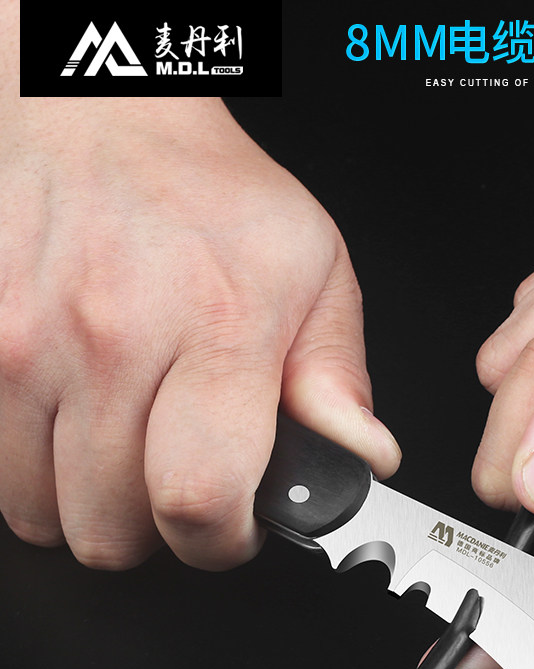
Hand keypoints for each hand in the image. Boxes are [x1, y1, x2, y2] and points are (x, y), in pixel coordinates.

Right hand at [0, 98, 399, 569]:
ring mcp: (27, 346)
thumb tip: (362, 457)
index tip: (231, 529)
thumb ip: (337, 379)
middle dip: (159, 528)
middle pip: (114, 529)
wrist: (105, 123)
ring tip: (130, 445)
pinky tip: (79, 423)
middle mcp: (111, 341)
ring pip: (45, 515)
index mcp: (217, 328)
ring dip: (95, 502)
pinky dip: (39, 470)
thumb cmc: (214, 198)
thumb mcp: (315, 274)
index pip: (200, 496)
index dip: (219, 542)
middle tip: (182, 480)